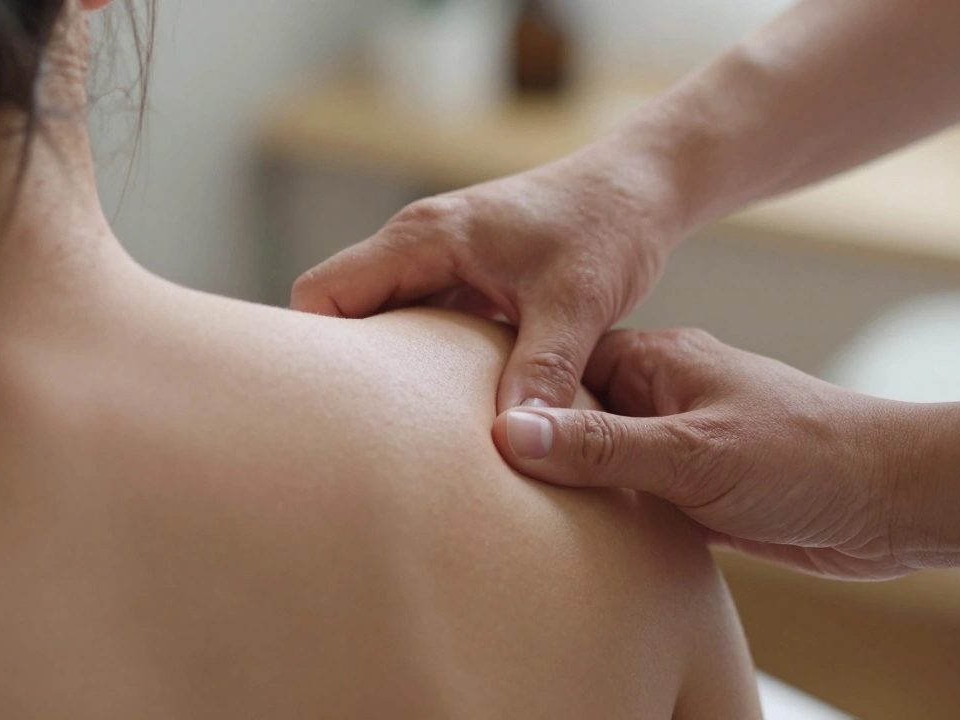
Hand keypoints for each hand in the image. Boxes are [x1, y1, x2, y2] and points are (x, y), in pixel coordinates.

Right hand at [291, 141, 681, 411]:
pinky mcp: (467, 283)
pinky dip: (426, 367)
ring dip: (391, 373)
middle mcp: (419, 247)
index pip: (324, 293)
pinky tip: (449, 412)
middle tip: (362, 441)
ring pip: (384, 324)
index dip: (315, 353)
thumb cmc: (609, 224)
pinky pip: (423, 328)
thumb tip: (516, 437)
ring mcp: (441, 265)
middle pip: (344, 313)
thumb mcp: (578, 301)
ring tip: (403, 437)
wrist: (645, 188)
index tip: (329, 414)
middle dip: (348, 373)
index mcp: (424, 238)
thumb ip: (544, 368)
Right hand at [492, 328, 919, 580]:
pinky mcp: (693, 489)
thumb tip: (512, 432)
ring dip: (564, 478)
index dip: (506, 385)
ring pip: (597, 458)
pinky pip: (627, 496)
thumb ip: (603, 446)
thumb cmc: (804, 458)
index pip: (560, 363)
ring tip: (498, 499)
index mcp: (656, 361)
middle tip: (461, 461)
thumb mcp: (693, 454)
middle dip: (526, 436)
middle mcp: (660, 395)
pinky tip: (564, 531)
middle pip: (570, 411)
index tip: (448, 404)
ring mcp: (676, 441)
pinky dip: (600, 512)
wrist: (892, 500)